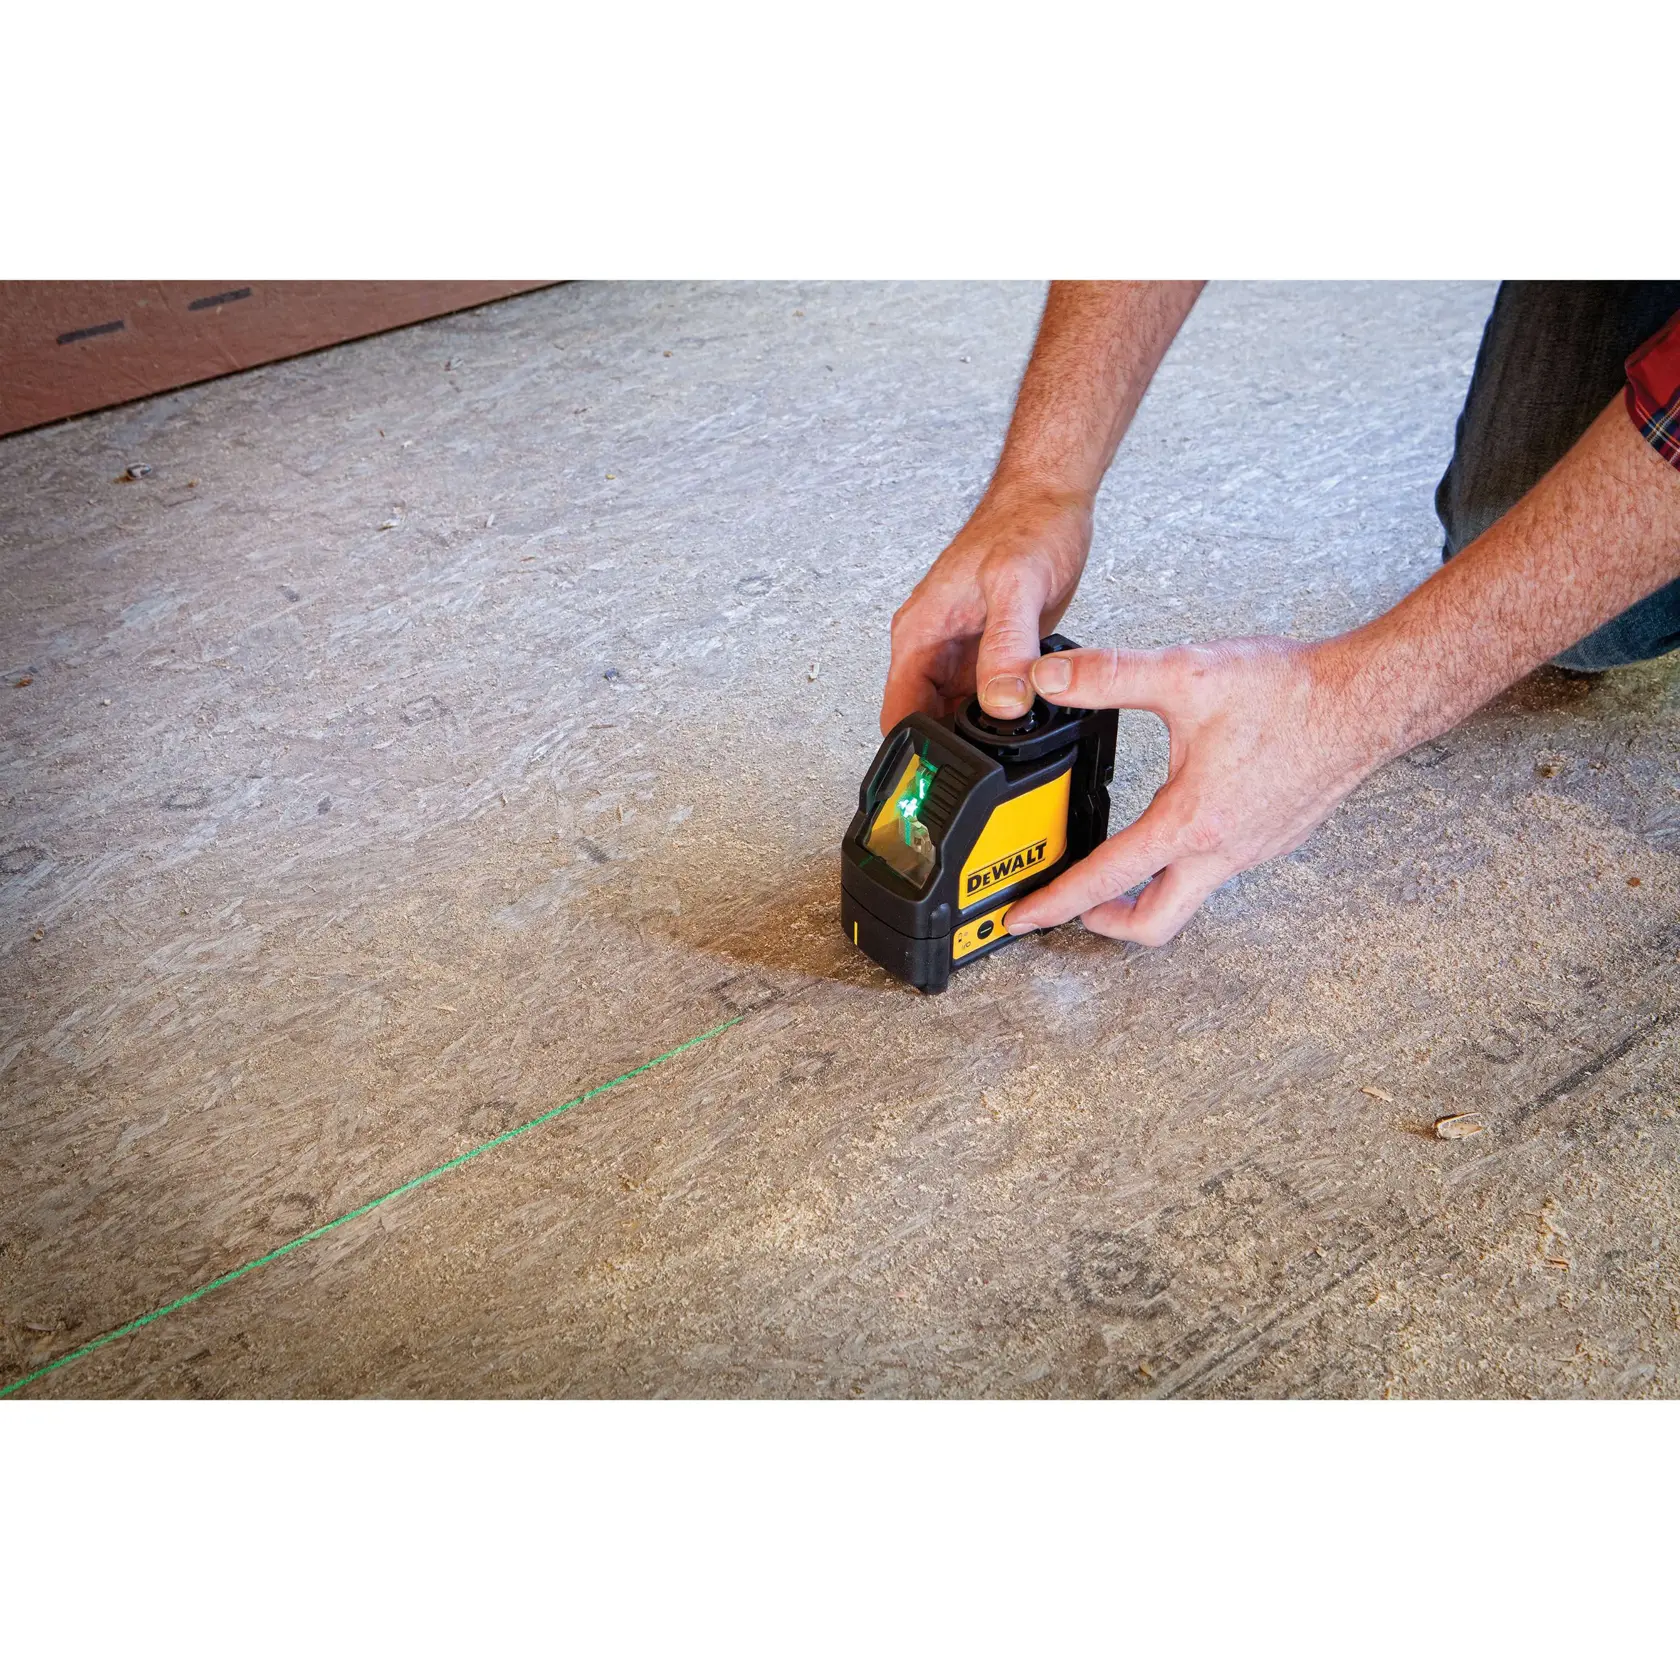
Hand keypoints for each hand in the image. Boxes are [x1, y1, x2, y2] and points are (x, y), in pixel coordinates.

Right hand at [880, 484, 1091, 732]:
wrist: (1049, 498)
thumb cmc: (1025, 525)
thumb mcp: (1016, 586)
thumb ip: (1006, 648)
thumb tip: (1001, 702)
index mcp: (919, 633)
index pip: (899, 714)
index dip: (918, 752)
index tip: (946, 773)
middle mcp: (933, 646)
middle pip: (930, 721)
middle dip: (958, 746)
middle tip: (996, 755)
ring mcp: (960, 651)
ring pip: (961, 713)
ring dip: (986, 728)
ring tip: (1018, 726)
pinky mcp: (989, 652)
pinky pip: (989, 696)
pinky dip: (1007, 709)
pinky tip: (1031, 703)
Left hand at [1004, 638, 1380, 945]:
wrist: (1369, 698)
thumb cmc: (1292, 693)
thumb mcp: (1186, 674)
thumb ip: (1109, 675)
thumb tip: (1047, 676)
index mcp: (1192, 823)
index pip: (1108, 880)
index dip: (1056, 903)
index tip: (1023, 919)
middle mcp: (1224, 851)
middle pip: (1155, 924)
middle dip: (1103, 923)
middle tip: (1071, 906)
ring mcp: (1252, 850)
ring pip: (1188, 898)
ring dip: (1145, 893)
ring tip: (1114, 869)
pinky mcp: (1272, 838)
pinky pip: (1216, 871)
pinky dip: (1182, 866)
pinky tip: (1174, 828)